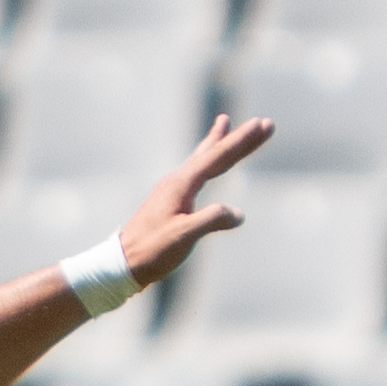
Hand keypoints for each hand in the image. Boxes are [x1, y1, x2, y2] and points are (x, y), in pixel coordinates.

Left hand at [104, 115, 267, 296]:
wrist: (122, 263)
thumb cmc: (151, 251)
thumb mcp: (183, 237)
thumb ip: (210, 221)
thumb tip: (239, 214)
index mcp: (181, 185)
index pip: (218, 157)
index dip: (242, 141)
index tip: (263, 124)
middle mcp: (177, 181)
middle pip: (214, 153)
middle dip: (239, 138)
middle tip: (264, 122)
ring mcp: (173, 189)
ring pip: (202, 159)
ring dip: (217, 141)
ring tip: (224, 122)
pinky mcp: (171, 201)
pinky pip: (194, 172)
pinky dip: (204, 160)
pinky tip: (204, 164)